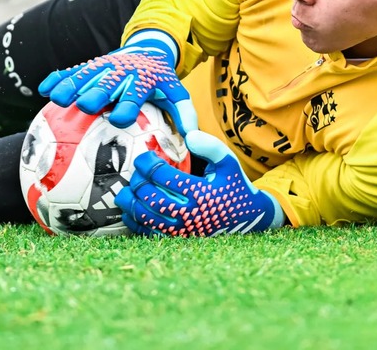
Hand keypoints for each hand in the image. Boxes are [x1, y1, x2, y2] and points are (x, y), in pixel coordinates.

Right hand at [38, 30, 197, 134]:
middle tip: (84, 106)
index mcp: (142, 80)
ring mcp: (103, 66)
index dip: (128, 105)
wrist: (147, 49)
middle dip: (96, 94)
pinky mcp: (90, 65)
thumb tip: (194, 138)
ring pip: (85, 76)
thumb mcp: (175, 92)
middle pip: (106, 84)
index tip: (120, 118)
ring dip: (71, 86)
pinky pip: (71, 70)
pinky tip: (43, 89)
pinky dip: (58, 78)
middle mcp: (121, 72)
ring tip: (56, 99)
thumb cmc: (159, 81)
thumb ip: (183, 113)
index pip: (135, 94)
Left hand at [115, 130, 284, 236]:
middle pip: (151, 196)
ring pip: (146, 217)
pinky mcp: (178, 240)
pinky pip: (150, 233)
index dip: (148, 164)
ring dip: (131, 202)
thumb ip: (211, 147)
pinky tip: (129, 210)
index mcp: (200, 193)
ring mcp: (182, 231)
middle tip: (136, 171)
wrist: (248, 218)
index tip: (144, 157)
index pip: (164, 176)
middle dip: (138, 181)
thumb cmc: (235, 185)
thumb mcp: (229, 162)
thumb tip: (189, 136)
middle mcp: (189, 215)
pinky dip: (135, 222)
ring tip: (127, 189)